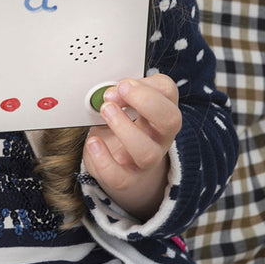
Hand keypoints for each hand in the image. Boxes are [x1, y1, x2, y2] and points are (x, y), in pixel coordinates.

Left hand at [82, 73, 181, 221]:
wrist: (120, 163)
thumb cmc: (122, 123)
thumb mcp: (123, 104)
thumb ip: (118, 93)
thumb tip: (109, 91)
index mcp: (161, 109)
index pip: (168, 91)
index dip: (145, 85)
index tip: (122, 84)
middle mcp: (160, 135)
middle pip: (171, 120)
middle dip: (145, 101)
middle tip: (114, 94)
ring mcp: (147, 159)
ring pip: (147, 152)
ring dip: (123, 128)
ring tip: (104, 111)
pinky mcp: (128, 179)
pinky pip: (121, 177)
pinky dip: (104, 160)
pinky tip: (93, 143)